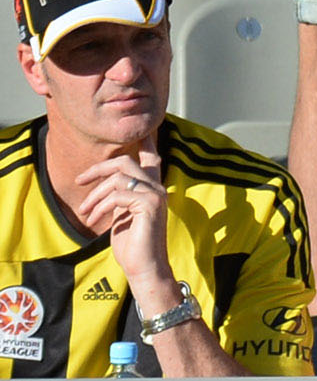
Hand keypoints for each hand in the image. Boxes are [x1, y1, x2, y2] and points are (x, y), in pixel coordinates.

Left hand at [73, 152, 179, 314]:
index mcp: (152, 190)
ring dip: (94, 195)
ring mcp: (156, 195)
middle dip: (98, 169)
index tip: (145, 129)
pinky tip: (94, 219)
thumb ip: (120, 198)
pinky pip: (118, 195)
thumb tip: (107, 187)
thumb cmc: (133, 246)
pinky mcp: (150, 205)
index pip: (151, 158)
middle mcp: (157, 188)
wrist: (144, 268)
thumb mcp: (122, 216)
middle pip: (126, 163)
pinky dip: (100, 206)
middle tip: (79, 181)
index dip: (147, 142)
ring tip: (85, 211)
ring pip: (118, 178)